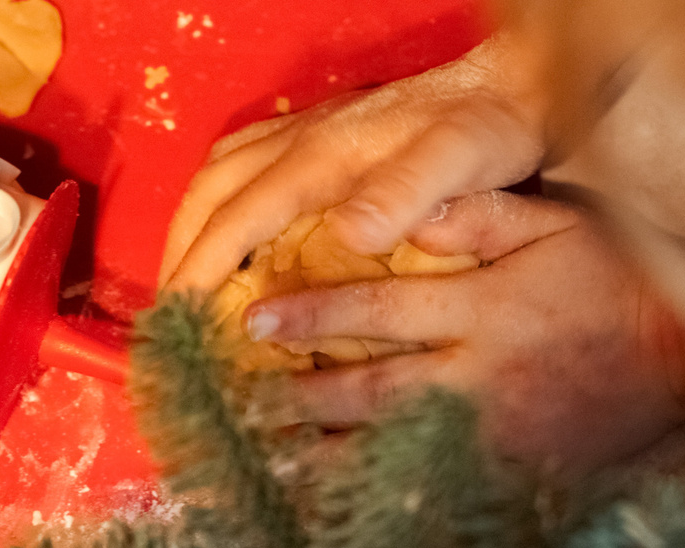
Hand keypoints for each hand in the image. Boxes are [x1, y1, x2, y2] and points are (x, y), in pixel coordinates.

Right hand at [161, 34, 545, 295]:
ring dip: (191, 229)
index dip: (196, 275)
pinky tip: (229, 235)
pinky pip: (242, 164)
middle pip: (208, 197)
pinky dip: (218, 204)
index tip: (174, 324)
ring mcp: (306, 131)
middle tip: (167, 316)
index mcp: (319, 157)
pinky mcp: (320, 132)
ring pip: (218, 177)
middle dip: (177, 256)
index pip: (234, 222)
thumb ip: (405, 195)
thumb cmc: (491, 132)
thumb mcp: (460, 163)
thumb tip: (349, 233)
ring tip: (183, 282)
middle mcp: (300, 140)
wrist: (516, 85)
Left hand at [245, 192, 684, 471]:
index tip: (252, 323)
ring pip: (395, 456)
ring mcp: (496, 436)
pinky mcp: (515, 476)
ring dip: (327, 467)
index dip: (310, 317)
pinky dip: (388, 509)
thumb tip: (406, 217)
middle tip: (237, 409)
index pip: (375, 310)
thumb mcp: (556, 224)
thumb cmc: (620, 278)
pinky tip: (341, 522)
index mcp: (483, 309)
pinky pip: (440, 498)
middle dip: (297, 402)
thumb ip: (477, 218)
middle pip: (369, 392)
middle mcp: (479, 377)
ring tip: (265, 474)